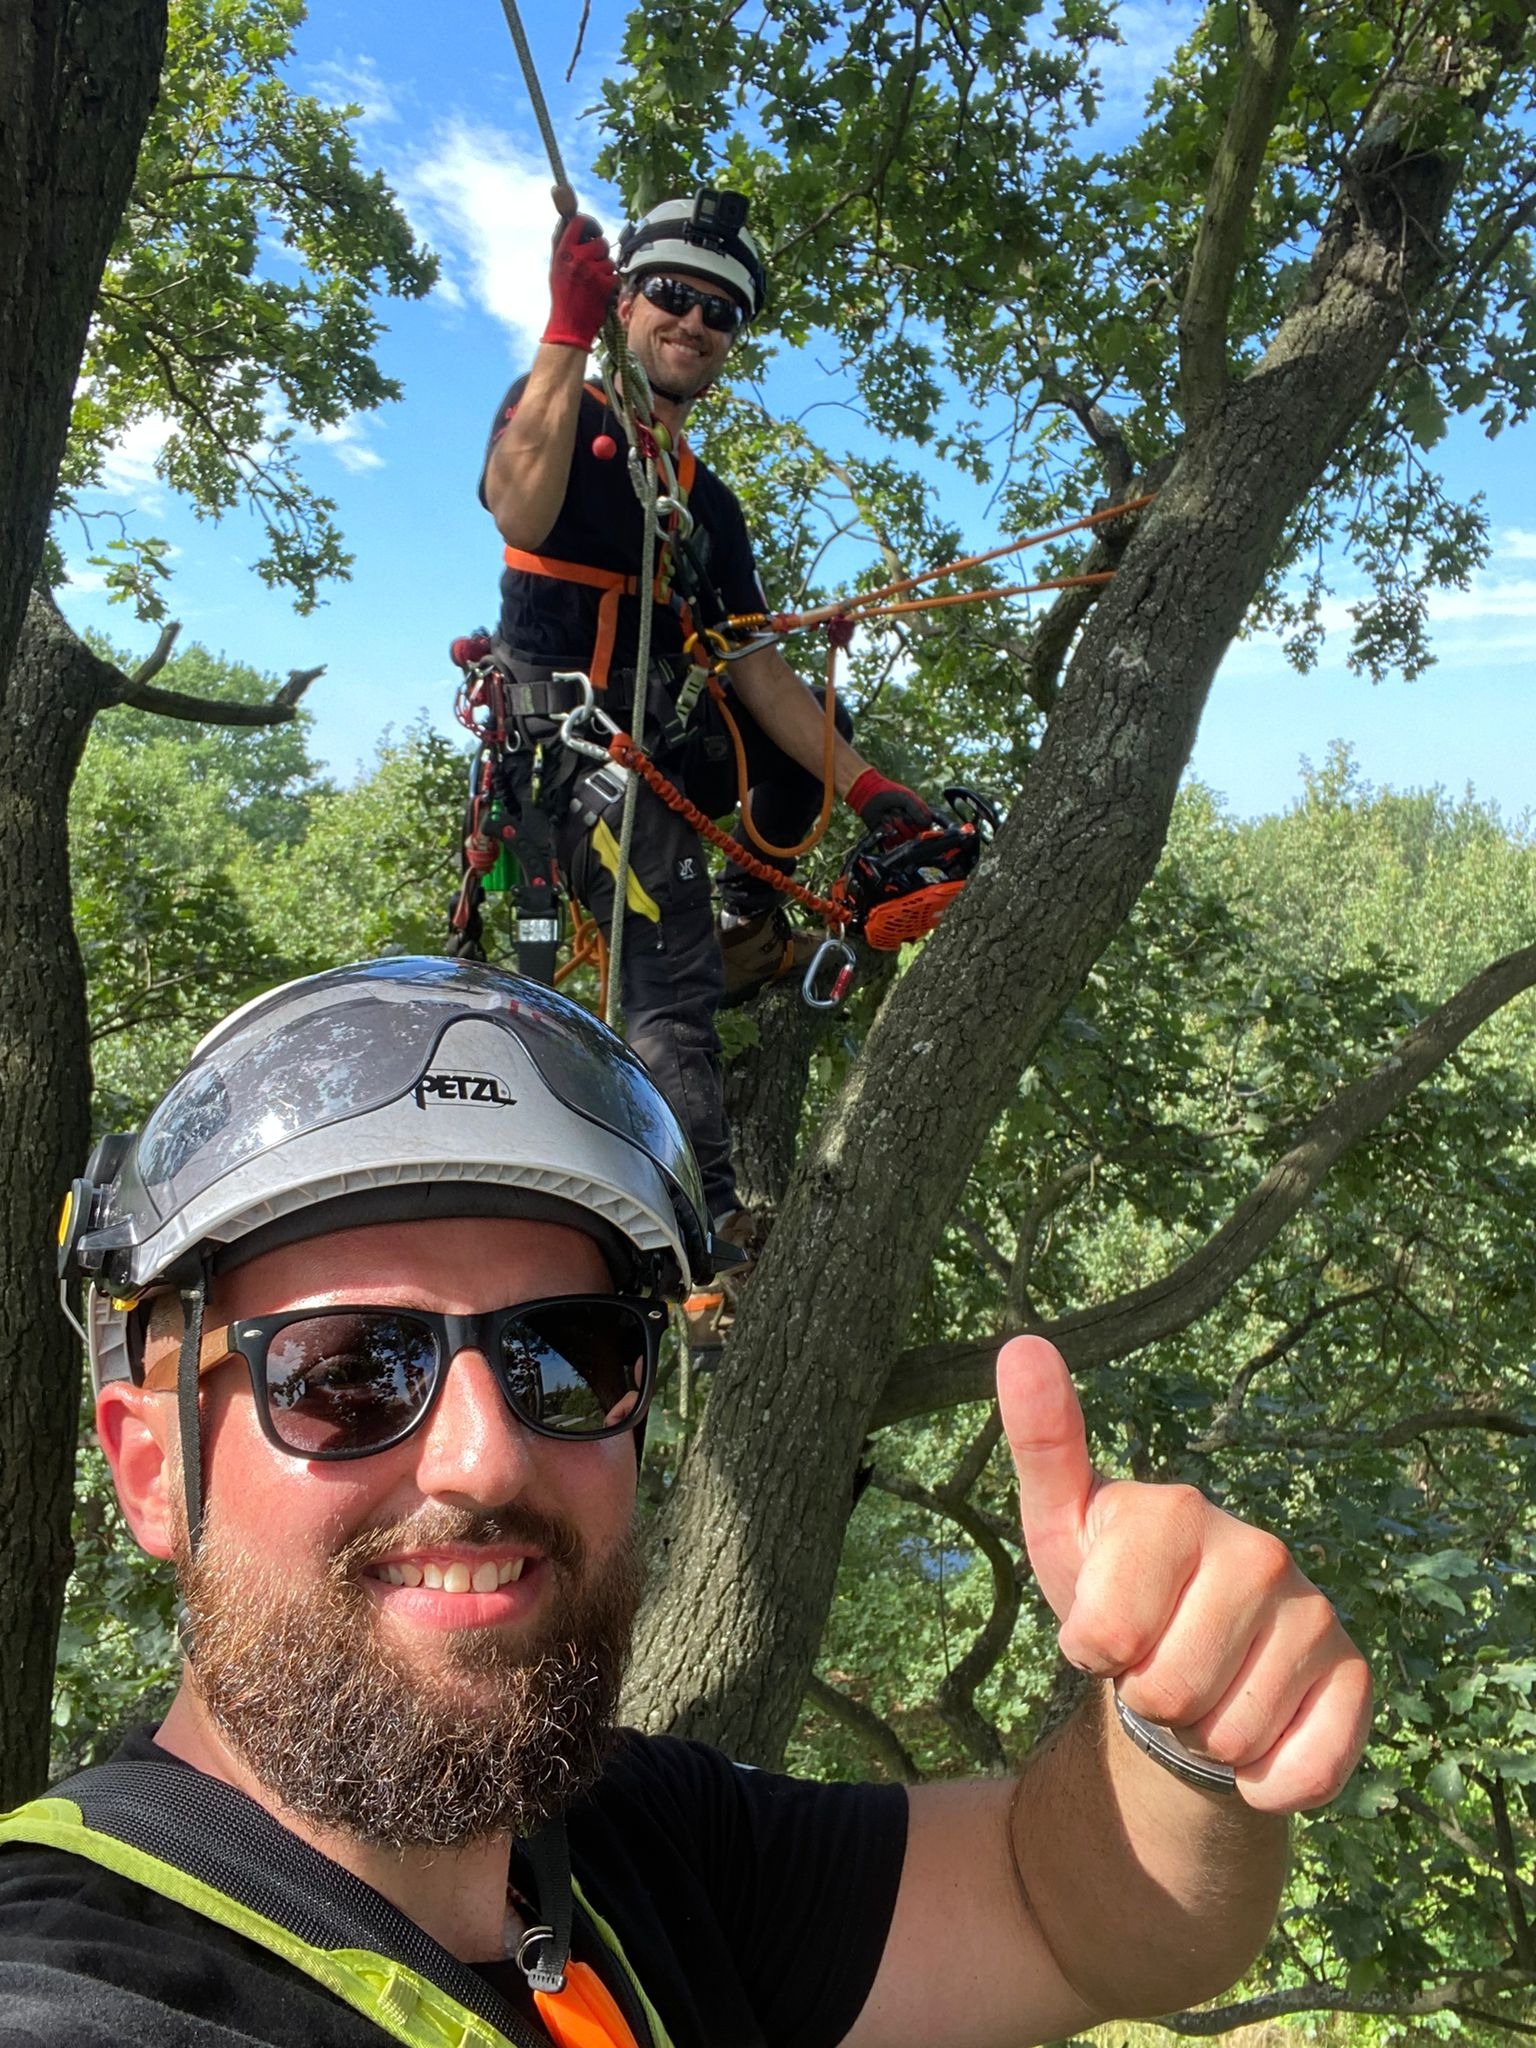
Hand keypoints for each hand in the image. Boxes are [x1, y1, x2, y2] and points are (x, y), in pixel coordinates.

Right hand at [544, 213, 615, 350]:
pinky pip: (614, 275)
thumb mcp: (556, 267)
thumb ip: (563, 244)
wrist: (569, 327)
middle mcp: (576, 258)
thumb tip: (569, 219)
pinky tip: (600, 292)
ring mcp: (591, 271)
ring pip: (609, 259)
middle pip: (600, 241)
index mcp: (563, 252)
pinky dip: (610, 283)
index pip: (579, 222)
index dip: (590, 223)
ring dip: (605, 269)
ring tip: (593, 283)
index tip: (594, 231)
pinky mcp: (604, 284)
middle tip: (593, 265)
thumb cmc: (563, 297)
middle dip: (601, 252)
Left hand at [845, 767, 933, 841]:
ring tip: (888, 816)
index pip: (925, 827)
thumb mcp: (906, 798)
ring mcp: (899, 831)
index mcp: (917, 814)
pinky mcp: (888, 837)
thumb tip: (927, 824)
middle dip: (904, 823)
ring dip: (894, 827)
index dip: (918, 824)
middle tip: (896, 812)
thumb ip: (918, 810)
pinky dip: (887, 833)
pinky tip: (883, 823)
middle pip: (914, 835)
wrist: (868, 796)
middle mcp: (909, 825)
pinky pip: (892, 843)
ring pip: (903, 839)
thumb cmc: (888, 793)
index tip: (910, 816)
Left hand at [999, 1335, 1371, 1813]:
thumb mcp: (1060, 1527)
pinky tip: (1255, 1735)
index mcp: (1175, 1510)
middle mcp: (1257, 1549)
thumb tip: (1021, 1343)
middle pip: (1166, 1690)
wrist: (1187, 1666)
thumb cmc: (1112, 1593)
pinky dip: (1263, 1781)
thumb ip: (1041, 1444)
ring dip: (1199, 1735)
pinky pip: (1298, 1773)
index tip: (1099, 1627)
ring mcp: (1313, 1610)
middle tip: (1155, 1659)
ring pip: (1227, 1735)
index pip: (1106, 1634)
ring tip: (1199, 1685)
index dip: (1091, 1651)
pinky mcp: (1354, 1675)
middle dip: (1145, 1697)